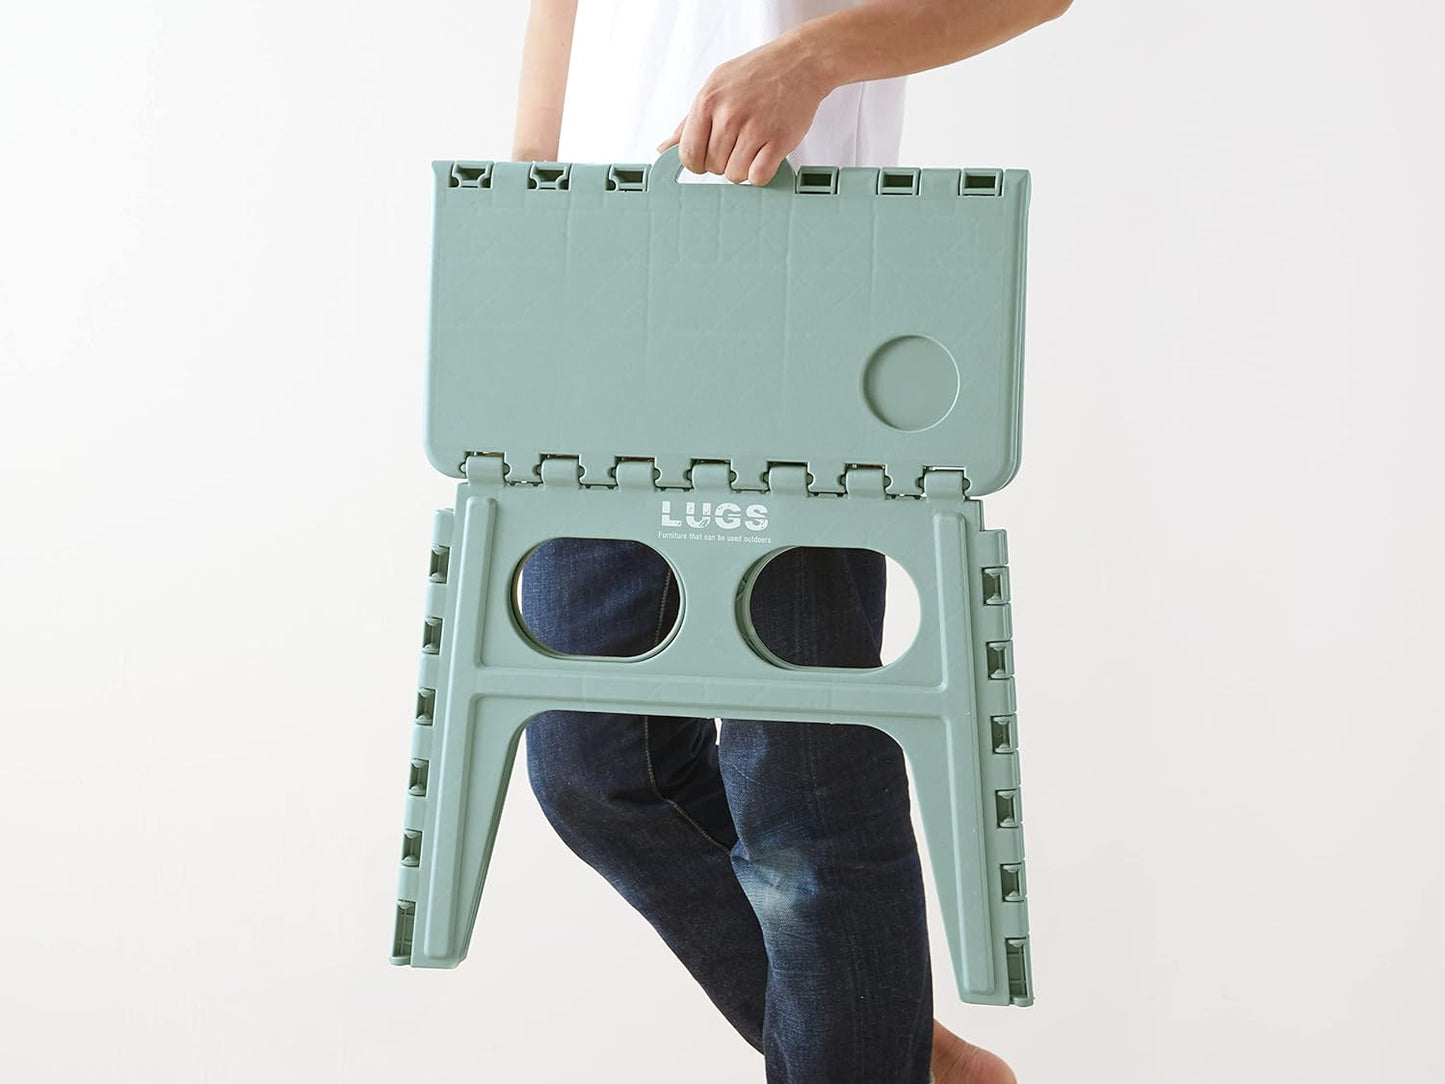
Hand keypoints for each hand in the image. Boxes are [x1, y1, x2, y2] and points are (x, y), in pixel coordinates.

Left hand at [656, 34, 832, 185]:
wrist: (799, 62)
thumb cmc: (757, 73)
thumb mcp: (715, 86)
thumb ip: (689, 120)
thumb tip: (664, 148)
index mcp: (707, 101)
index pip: (688, 154)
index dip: (697, 161)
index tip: (708, 155)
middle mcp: (729, 115)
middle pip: (712, 167)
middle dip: (723, 161)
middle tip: (738, 142)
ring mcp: (754, 128)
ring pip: (735, 175)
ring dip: (743, 167)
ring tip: (753, 145)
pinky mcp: (778, 141)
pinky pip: (758, 177)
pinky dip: (761, 173)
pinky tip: (765, 156)